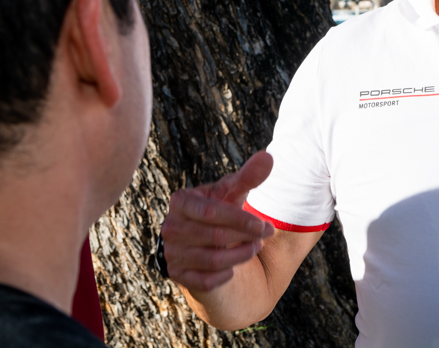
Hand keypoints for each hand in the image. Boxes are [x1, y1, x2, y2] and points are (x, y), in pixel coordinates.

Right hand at [161, 151, 275, 292]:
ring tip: (256, 247)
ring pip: (212, 260)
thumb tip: (268, 157)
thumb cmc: (219, 210)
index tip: (264, 224)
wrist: (202, 240)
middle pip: (214, 236)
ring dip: (241, 256)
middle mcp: (170, 227)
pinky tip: (234, 268)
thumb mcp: (231, 193)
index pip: (211, 212)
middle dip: (246, 236)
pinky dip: (225, 275)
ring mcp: (171, 252)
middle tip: (266, 234)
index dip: (240, 220)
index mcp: (181, 202)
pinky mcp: (176, 275)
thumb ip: (248, 176)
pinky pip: (205, 281)